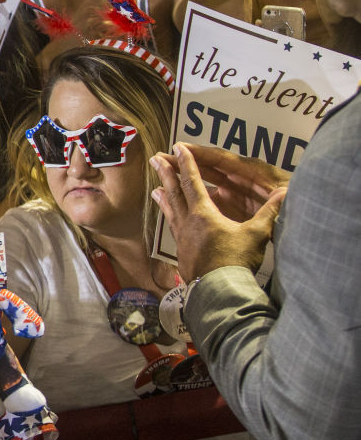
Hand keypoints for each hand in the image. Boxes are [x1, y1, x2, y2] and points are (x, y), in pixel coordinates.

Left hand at [151, 142, 284, 278]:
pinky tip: (170, 220)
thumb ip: (268, 213)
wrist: (219, 291)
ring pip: (170, 211)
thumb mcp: (256, 235)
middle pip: (174, 192)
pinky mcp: (182, 252)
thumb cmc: (236, 262)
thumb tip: (285, 194)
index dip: (187, 163)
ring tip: (155, 188)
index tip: (177, 148)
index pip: (192, 182)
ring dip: (164, 196)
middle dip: (166, 173)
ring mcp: (182, 238)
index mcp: (203, 213)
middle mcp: (188, 222)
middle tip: (155, 159)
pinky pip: (173, 228)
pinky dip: (169, 218)